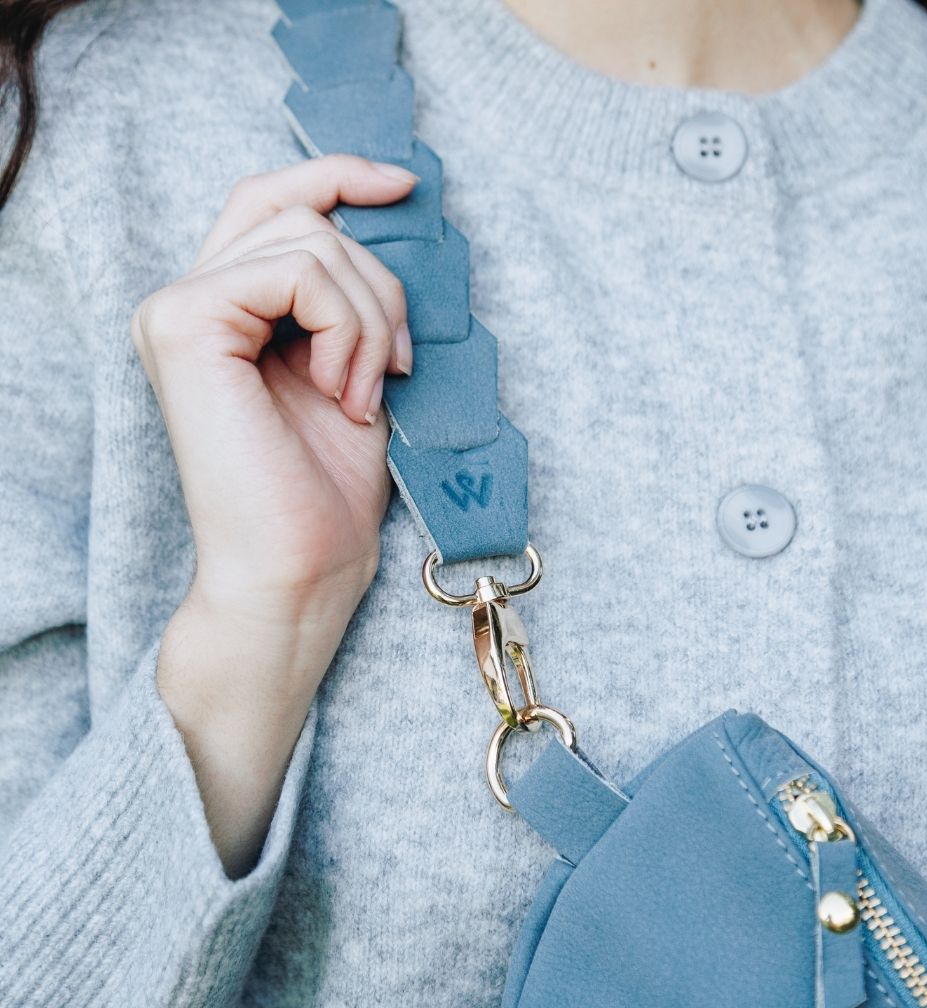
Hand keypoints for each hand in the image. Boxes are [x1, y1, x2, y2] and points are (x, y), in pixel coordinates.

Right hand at [133, 152, 417, 617]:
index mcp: (223, 311)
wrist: (301, 568)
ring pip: (310, 240)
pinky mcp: (184, 325)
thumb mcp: (355, 367)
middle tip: (396, 364)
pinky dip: (346, 329)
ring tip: (367, 392)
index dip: (339, 175)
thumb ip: (349, 296)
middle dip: (377, 280)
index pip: (273, 201)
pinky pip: (297, 274)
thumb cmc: (330, 488)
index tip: (407, 186)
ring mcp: (176, 309)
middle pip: (301, 214)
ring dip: (370, 318)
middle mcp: (187, 301)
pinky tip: (346, 393)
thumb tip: (386, 217)